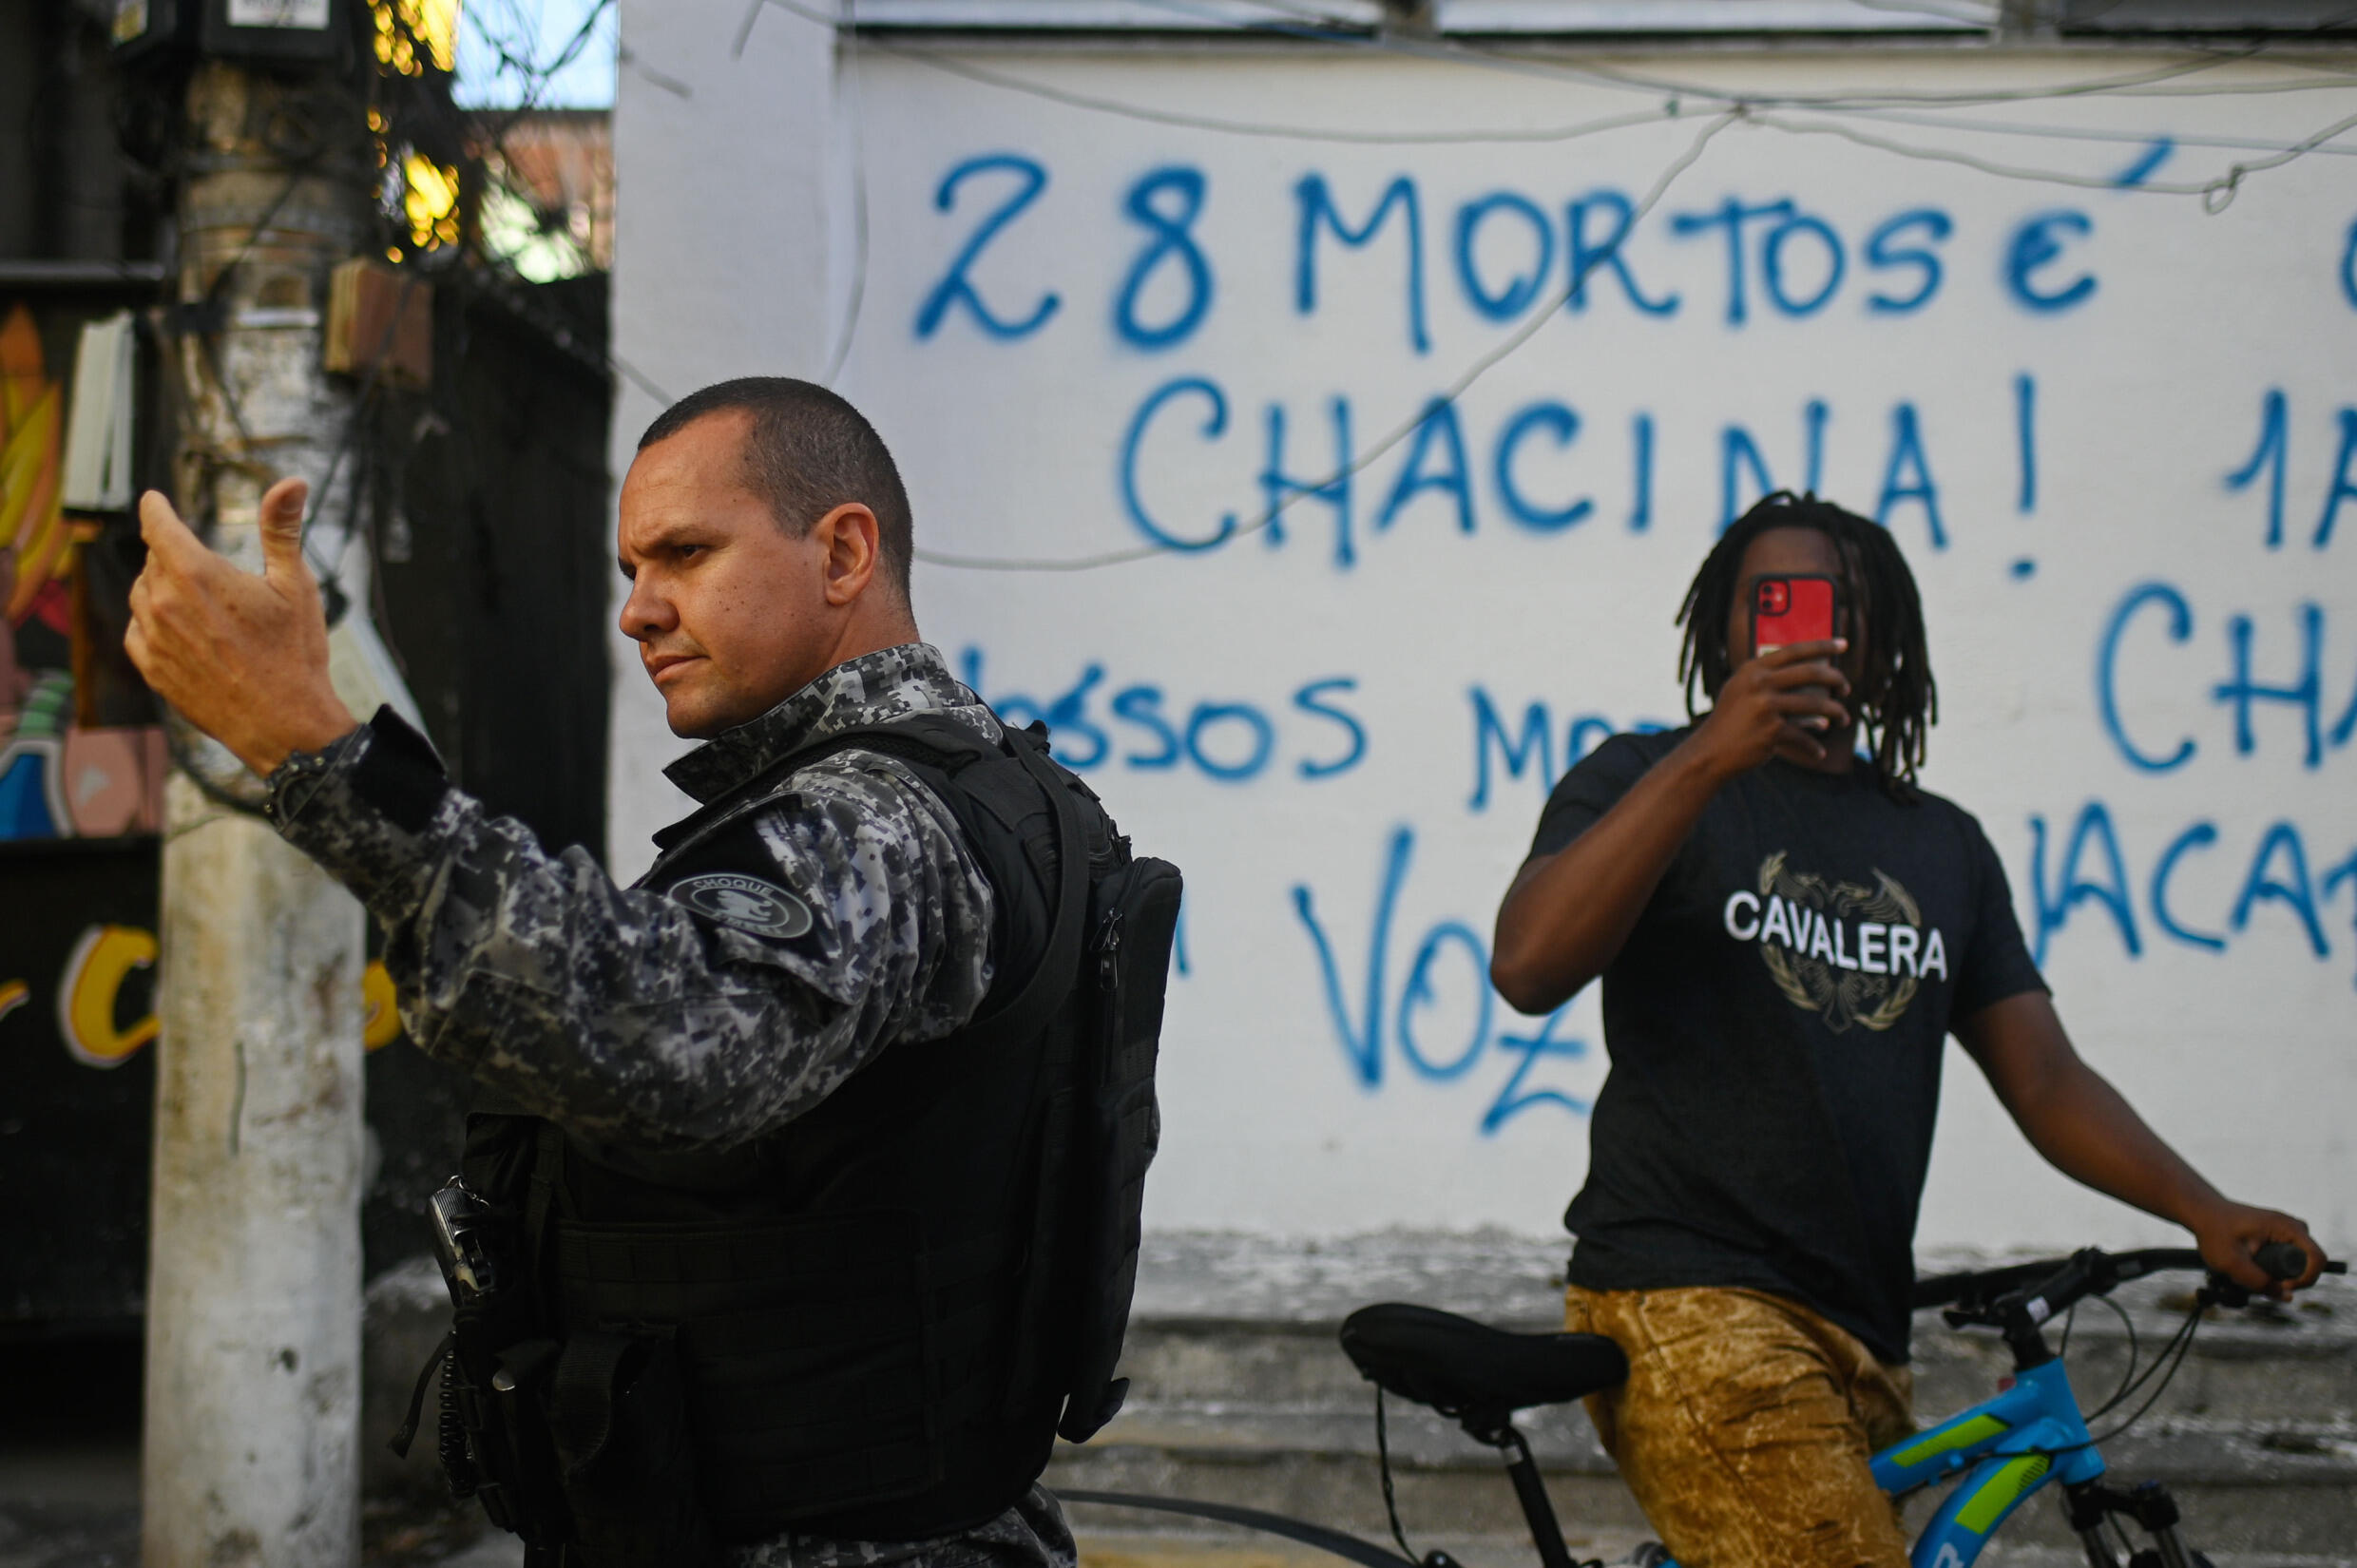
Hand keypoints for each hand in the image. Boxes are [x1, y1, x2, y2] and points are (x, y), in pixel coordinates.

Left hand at [124, 478, 356, 777]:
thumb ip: (282, 529)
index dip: (156, 508)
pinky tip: (184, 632)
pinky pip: (137, 631)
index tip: (154, 501)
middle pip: (154, 560)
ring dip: (164, 589)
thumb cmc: (293, 653)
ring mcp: (151, 636)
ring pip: (143, 594)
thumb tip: (292, 482)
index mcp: (196, 572)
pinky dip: (154, 623)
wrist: (283, 724)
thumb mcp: (296, 584)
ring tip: (201, 604)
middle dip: (176, 556)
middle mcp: (163, 600)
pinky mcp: (150, 667)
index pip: (157, 523)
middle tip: (211, 571)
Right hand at [1691, 640, 1851, 775]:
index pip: (1794, 650)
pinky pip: (1804, 736)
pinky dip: (1814, 747)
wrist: (1710, 752)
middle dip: (1836, 679)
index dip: (1822, 646)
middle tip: (1846, 688)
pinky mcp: (1772, 731)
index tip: (1843, 644)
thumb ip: (1771, 683)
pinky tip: (1819, 752)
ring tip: (1844, 719)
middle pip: (1811, 673)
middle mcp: (1759, 683)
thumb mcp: (1743, 693)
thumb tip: (1815, 686)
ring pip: (1817, 705)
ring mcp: (1765, 707)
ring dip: (1836, 712)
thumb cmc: (1731, 723)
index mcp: (1753, 669)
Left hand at [2188, 1200, 2327, 1298]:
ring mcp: (2288, 1232)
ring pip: (2296, 1264)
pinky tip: (2249, 1266)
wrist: (2203, 1214)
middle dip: (2288, 1279)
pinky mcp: (2281, 1238)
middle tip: (2256, 1278)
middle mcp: (2294, 1227)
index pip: (2316, 1259)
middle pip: (2308, 1264)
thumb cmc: (2214, 1233)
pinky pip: (2288, 1261)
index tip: (2281, 1286)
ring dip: (2277, 1274)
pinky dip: (2271, 1269)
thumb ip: (2259, 1282)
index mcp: (2287, 1227)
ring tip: (2248, 1269)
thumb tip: (2288, 1298)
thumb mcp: (2232, 1262)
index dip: (2305, 1279)